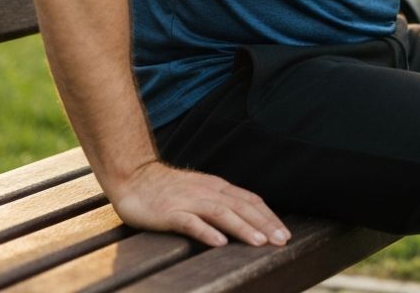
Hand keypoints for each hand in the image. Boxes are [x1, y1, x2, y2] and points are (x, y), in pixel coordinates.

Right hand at [112, 160, 290, 248]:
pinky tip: (218, 242)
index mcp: (217, 188)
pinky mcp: (169, 212)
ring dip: (242, 228)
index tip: (284, 232)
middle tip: (282, 240)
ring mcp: (189, 201)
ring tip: (259, 242)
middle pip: (241, 207)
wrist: (135, 177)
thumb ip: (221, 202)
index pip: (250, 200)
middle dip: (264, 224)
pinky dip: (206, 231)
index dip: (268, 216)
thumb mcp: (201, 192)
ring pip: (221, 213)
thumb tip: (246, 217)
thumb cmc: (169, 189)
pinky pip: (190, 222)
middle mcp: (208, 192)